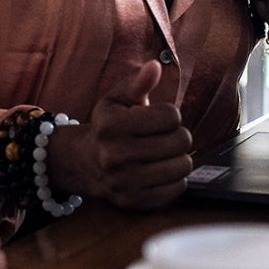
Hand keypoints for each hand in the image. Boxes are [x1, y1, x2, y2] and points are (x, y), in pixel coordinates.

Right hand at [52, 61, 194, 209]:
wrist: (85, 163)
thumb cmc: (108, 127)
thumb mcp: (117, 100)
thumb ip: (137, 83)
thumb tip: (155, 66)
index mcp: (111, 126)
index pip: (171, 115)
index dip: (169, 115)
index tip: (157, 119)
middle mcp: (115, 155)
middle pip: (181, 140)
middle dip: (177, 135)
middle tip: (163, 137)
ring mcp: (125, 182)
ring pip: (183, 165)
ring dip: (179, 157)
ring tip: (164, 153)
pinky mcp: (135, 202)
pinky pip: (178, 188)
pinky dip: (175, 178)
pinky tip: (160, 170)